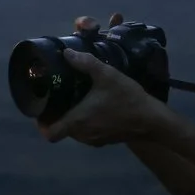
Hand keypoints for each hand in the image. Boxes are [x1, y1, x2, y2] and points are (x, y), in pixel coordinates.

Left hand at [39, 50, 171, 146]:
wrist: (152, 119)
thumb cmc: (127, 98)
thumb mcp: (106, 75)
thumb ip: (85, 62)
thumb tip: (66, 52)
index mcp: (77, 121)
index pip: (49, 133)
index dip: (41, 122)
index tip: (41, 108)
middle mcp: (82, 134)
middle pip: (59, 130)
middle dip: (56, 116)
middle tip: (56, 97)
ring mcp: (93, 140)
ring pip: (73, 132)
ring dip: (70, 119)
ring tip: (72, 100)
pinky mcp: (104, 141)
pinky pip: (86, 133)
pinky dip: (84, 123)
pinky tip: (91, 108)